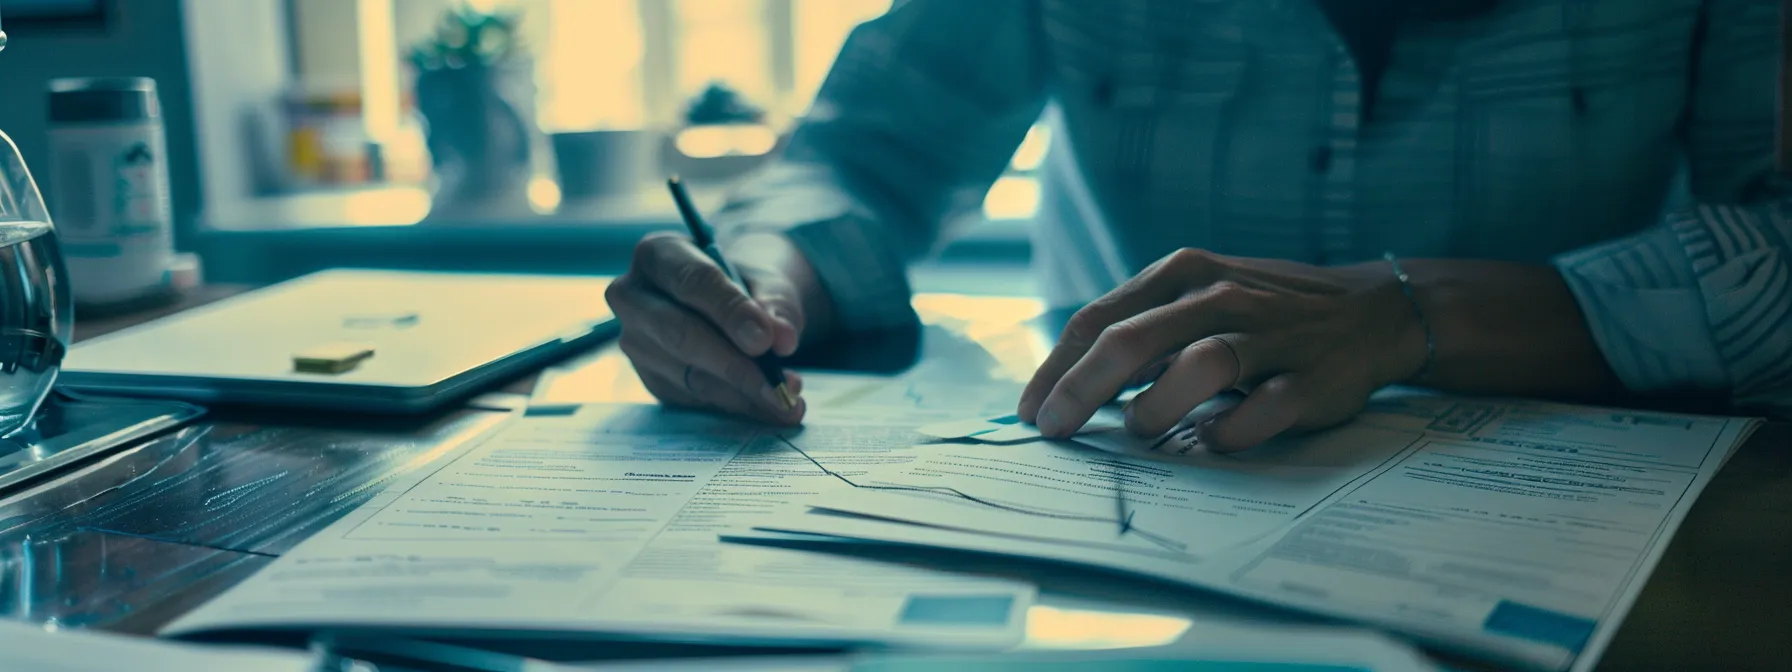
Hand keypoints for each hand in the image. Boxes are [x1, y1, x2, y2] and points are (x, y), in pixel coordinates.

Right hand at [604, 232, 832, 424]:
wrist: (731, 303)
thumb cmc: (745, 283)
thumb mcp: (767, 280)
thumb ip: (777, 305)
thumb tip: (783, 339)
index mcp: (657, 254)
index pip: (691, 282)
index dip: (729, 312)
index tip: (764, 340)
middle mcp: (633, 298)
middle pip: (680, 334)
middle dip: (734, 364)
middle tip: (779, 384)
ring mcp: (636, 342)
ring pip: (688, 374)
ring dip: (742, 394)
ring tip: (788, 400)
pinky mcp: (651, 378)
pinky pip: (693, 399)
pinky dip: (736, 406)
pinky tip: (769, 407)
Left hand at [1018, 249, 1426, 451]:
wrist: (1371, 311)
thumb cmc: (1262, 313)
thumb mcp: (1196, 297)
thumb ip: (1140, 329)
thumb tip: (1066, 384)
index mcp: (1183, 273)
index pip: (1099, 318)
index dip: (1057, 368)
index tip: (1031, 409)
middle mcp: (1221, 297)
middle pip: (1132, 340)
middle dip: (1080, 389)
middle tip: (1052, 429)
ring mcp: (1268, 337)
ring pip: (1199, 365)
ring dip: (1155, 407)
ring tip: (1138, 431)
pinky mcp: (1310, 379)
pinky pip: (1263, 409)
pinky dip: (1230, 431)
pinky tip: (1212, 440)